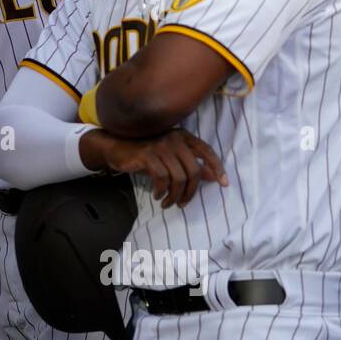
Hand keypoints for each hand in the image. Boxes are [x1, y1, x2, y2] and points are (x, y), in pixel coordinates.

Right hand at [85, 129, 227, 207]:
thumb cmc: (146, 155)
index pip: (207, 151)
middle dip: (190, 192)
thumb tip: (213, 176)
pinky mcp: (147, 155)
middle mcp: (174, 138)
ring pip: (178, 178)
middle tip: (182, 203)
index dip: (217, 168)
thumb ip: (191, 165)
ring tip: (167, 203)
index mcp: (183, 136)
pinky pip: (162, 178)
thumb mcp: (170, 160)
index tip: (224, 184)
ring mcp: (160, 145)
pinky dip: (161, 190)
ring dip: (174, 196)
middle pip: (194, 171)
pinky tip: (157, 195)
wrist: (116, 148)